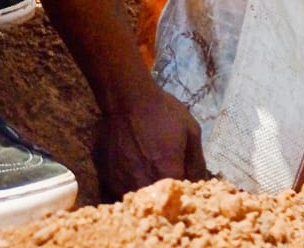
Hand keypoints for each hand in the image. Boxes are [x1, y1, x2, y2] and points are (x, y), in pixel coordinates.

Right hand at [92, 84, 206, 199]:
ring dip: (142, 197)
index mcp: (166, 178)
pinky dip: (124, 189)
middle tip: (164, 180)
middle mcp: (141, 187)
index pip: (179, 201)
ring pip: (134, 203)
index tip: (182, 186)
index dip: (182, 196)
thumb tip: (200, 187)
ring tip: (146, 176)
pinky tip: (130, 174)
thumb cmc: (162, 113)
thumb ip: (197, 164)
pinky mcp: (103, 179)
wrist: (127, 98)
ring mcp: (119, 185)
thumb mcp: (190, 132)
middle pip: (155, 206)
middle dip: (162, 199)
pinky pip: (116, 194)